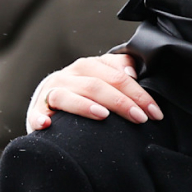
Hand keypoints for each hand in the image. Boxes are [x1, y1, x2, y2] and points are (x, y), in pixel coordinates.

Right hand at [28, 54, 162, 130]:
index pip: (116, 76)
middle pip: (95, 84)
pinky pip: (36, 113)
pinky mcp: (36, 111)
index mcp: (88, 67)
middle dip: (121, 102)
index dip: (138, 93)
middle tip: (140, 118)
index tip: (155, 112)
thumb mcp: (105, 80)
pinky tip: (47, 124)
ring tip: (103, 115)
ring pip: (67, 94)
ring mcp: (50, 93)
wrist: (53, 111)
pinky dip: (39, 118)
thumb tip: (133, 72)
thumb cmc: (87, 97)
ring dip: (84, 105)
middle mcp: (68, 76)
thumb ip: (120, 70)